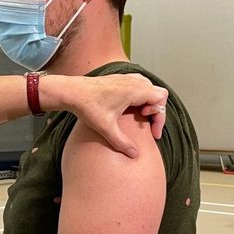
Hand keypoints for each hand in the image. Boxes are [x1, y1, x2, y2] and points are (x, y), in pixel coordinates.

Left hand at [50, 73, 167, 157]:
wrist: (72, 92)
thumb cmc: (88, 106)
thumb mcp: (105, 128)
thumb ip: (121, 142)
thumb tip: (135, 155)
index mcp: (134, 90)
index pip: (161, 99)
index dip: (160, 116)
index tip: (152, 131)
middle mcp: (133, 81)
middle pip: (158, 93)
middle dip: (156, 111)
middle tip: (146, 124)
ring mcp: (127, 78)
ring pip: (149, 88)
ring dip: (149, 103)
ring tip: (140, 116)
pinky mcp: (120, 79)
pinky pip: (139, 85)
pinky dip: (141, 97)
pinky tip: (130, 109)